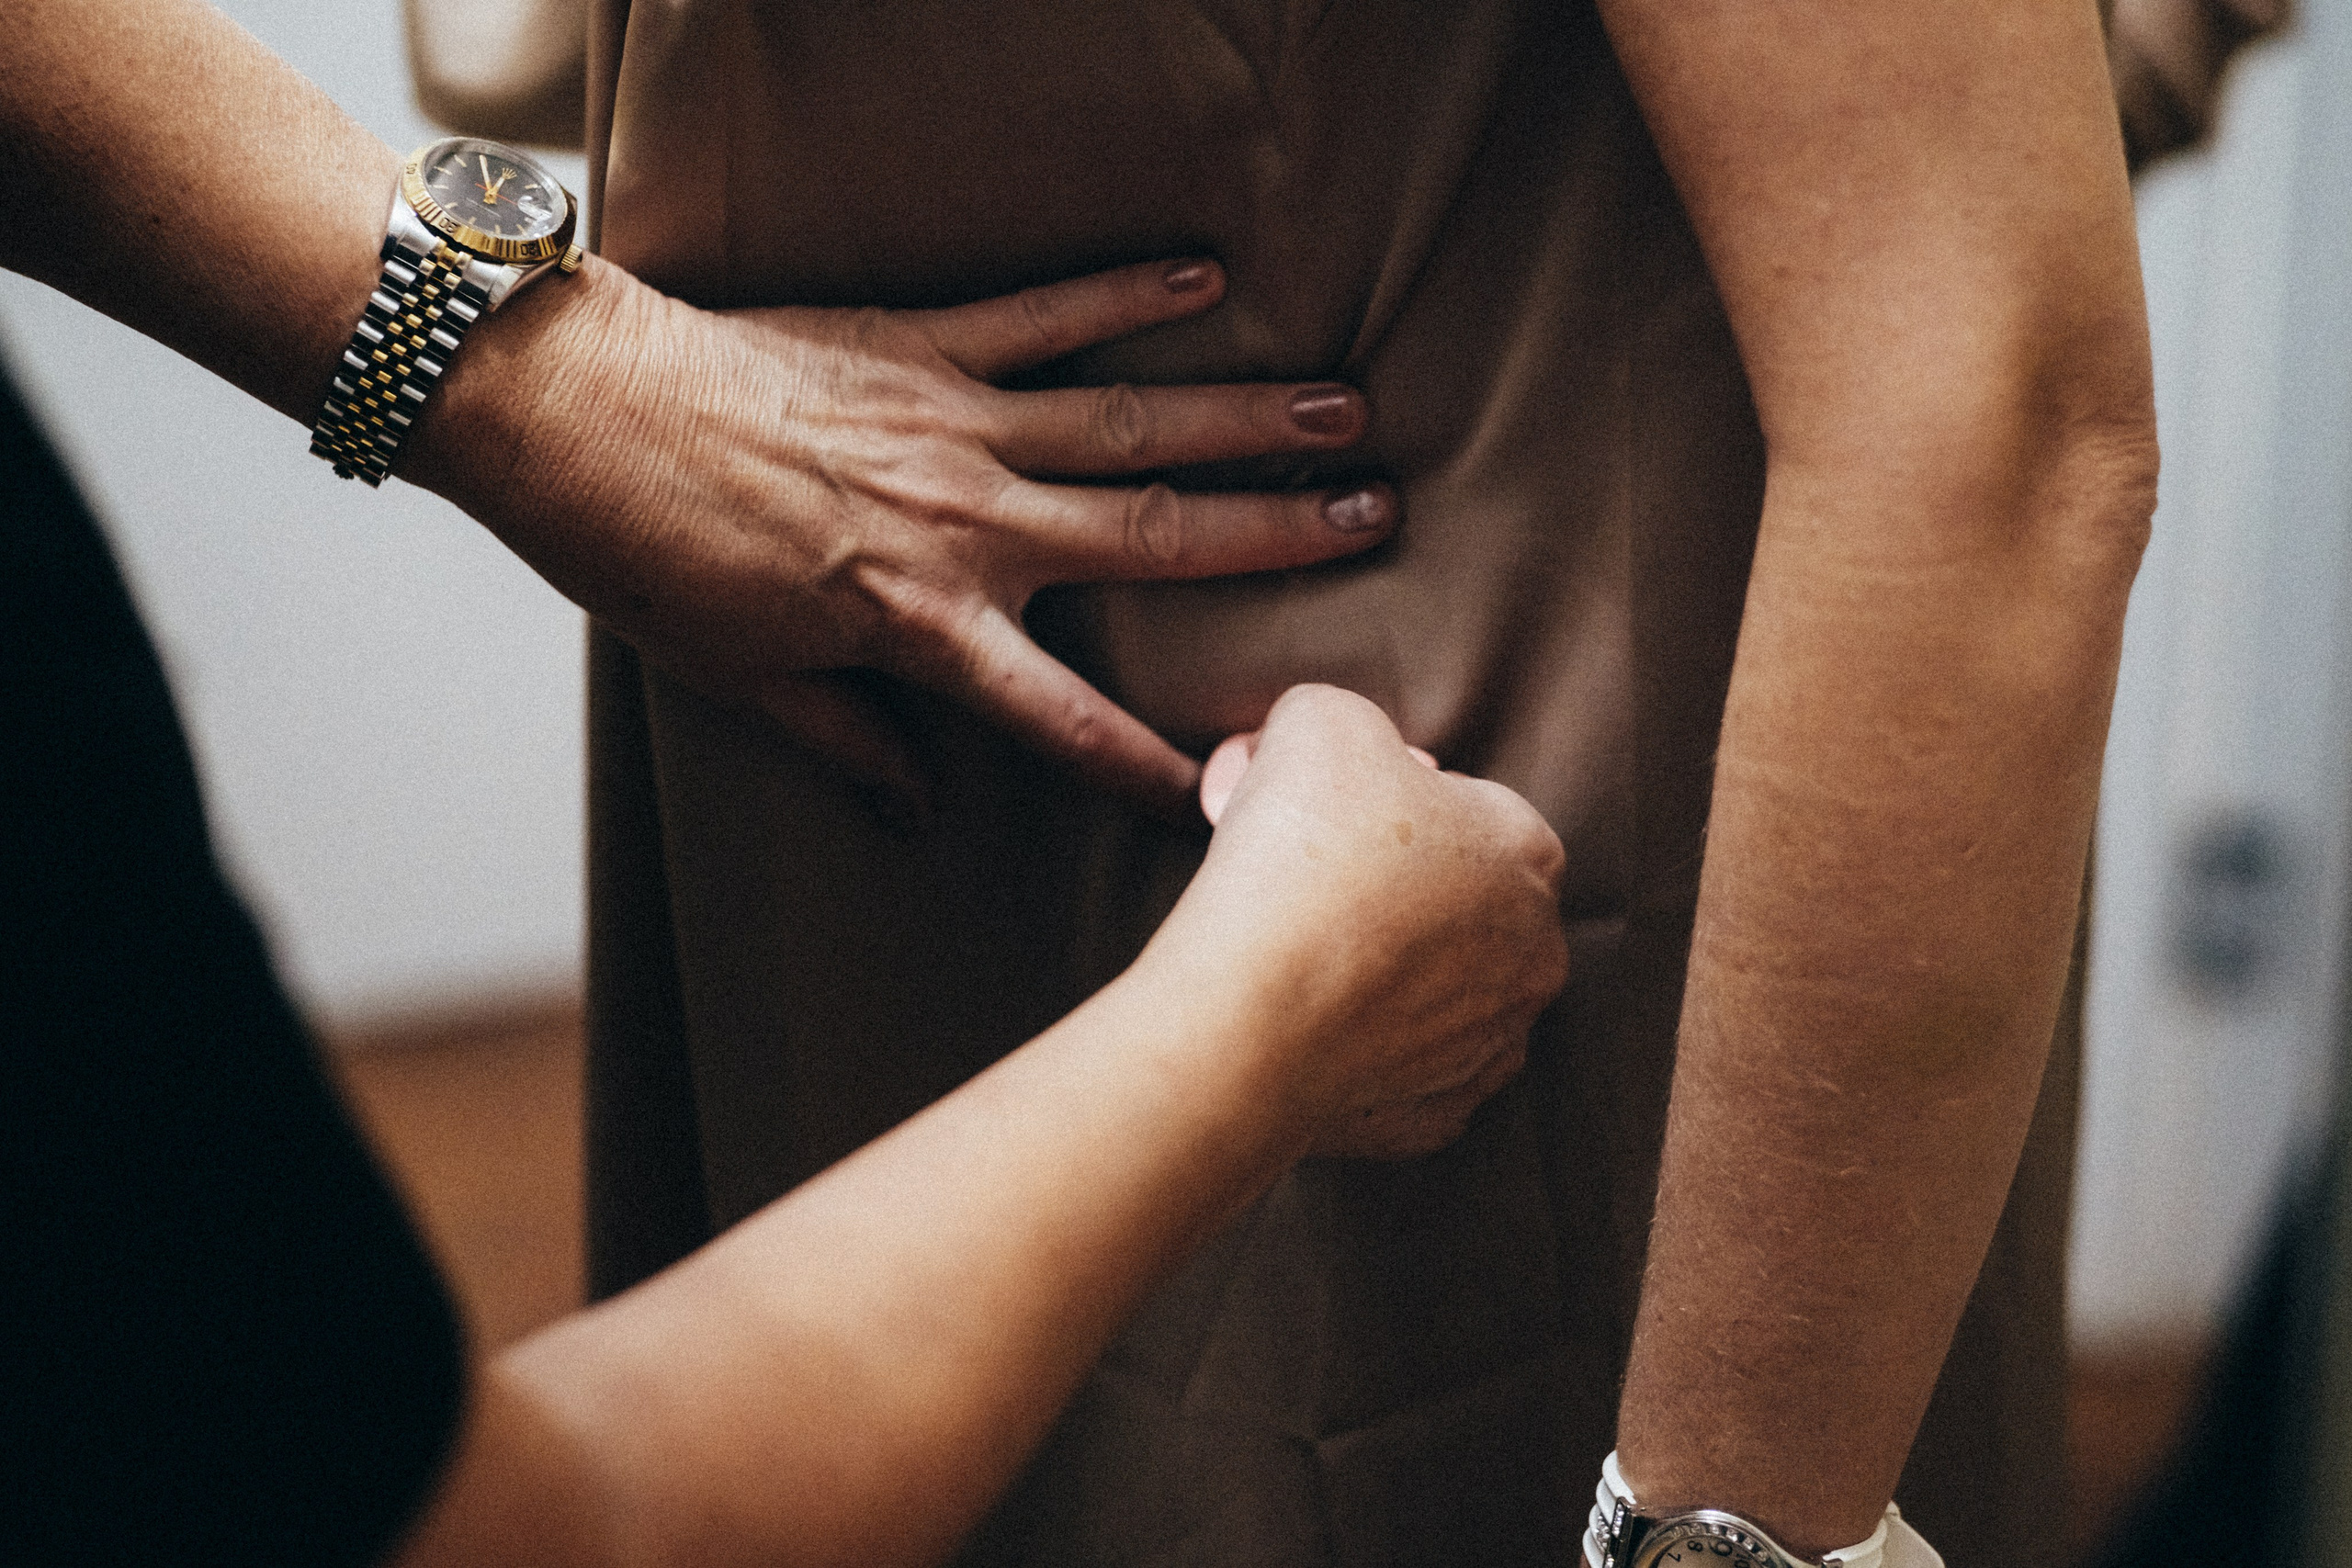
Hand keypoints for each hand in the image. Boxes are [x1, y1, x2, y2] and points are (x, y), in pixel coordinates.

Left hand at [414, 256, 1395, 817]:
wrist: (566, 411)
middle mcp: (966, 526)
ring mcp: (952, 426)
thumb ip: (849, 743)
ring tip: (1342, 410)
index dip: (1150, 762)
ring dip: (1243, 419)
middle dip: (1274, 534)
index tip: (1233, 790)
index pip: (1062, 716)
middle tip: (1374, 516)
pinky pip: (1043, 315)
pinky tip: (1207, 279)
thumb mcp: (741, 681)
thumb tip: (923, 812)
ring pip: (1128, 424)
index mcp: (923, 628)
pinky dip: (1126, 295)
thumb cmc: (643, 556)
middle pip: (1152, 536)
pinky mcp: (919, 344)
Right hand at [1145, 685, 1567, 1158]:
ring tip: (1297, 956)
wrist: (1253, 1013)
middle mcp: (1533, 953)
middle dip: (1396, 892)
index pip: (1471, 809)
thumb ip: (1343, 718)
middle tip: (1307, 881)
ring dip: (1383, 974)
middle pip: (1461, 905)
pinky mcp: (1438, 1114)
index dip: (1393, 803)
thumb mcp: (1320, 720)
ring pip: (1438, 993)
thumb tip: (1333, 743)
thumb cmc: (1300, 857)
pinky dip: (1363, 1055)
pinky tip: (1308, 1031)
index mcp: (1527, 850)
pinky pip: (1404, 1073)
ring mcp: (1491, 1043)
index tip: (1327, 815)